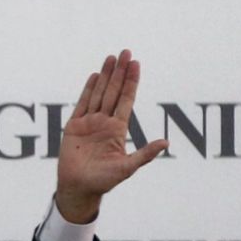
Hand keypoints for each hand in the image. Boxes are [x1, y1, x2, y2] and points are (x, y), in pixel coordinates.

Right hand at [54, 50, 168, 224]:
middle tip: (125, 52)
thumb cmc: (103, 182)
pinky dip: (88, 90)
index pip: (126, 100)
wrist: (78, 188)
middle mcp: (105, 122)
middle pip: (113, 91)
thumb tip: (166, 143)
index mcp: (117, 129)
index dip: (131, 82)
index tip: (135, 64)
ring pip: (99, 93)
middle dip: (119, 72)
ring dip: (105, 75)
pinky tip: (94, 76)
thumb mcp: (127, 168)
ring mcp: (89, 123)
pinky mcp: (74, 126)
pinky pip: (82, 103)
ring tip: (111, 57)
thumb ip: (145, 154)